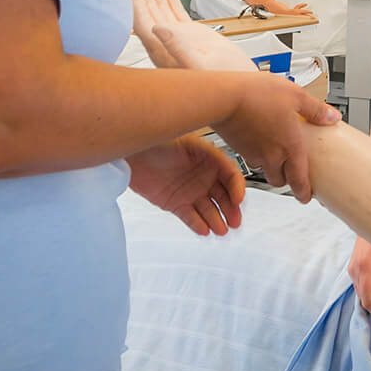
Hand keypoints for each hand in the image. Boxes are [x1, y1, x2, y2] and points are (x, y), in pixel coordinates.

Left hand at [127, 136, 244, 234]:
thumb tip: (226, 161)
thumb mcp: (186, 142)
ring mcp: (190, 192)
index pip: (231, 176)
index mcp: (210, 160)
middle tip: (235, 221)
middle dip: (231, 210)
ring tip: (220, 230)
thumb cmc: (157, 140)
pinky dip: (198, 224)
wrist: (132, 153)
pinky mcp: (176, 204)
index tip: (238, 199)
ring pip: (209, 209)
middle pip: (223, 196)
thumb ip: (207, 152)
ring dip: (216, 220)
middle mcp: (203, 177)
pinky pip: (190, 217)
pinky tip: (204, 230)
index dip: (237, 188)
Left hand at [129, 0, 253, 71]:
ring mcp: (177, 39)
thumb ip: (178, 48)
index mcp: (163, 52)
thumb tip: (157, 29)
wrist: (241, 86)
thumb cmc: (224, 81)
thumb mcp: (201, 66)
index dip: (135, 0)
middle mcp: (165, 44)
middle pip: (148, 10)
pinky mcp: (189, 36)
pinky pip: (174, 13)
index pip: (143, 21)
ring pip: (160, 8)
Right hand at [210, 71, 338, 202]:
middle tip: (291, 174)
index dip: (304, 192)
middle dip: (287, 180)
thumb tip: (332, 117)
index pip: (299, 180)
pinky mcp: (238, 148)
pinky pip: (249, 158)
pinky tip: (258, 139)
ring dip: (270, 167)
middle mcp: (271, 155)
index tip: (306, 196)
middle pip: (280, 180)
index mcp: (290, 146)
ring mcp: (253, 154)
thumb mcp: (296, 96)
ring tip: (274, 153)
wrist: (224, 97)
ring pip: (264, 170)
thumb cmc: (258, 95)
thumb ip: (315, 109)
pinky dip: (256, 155)